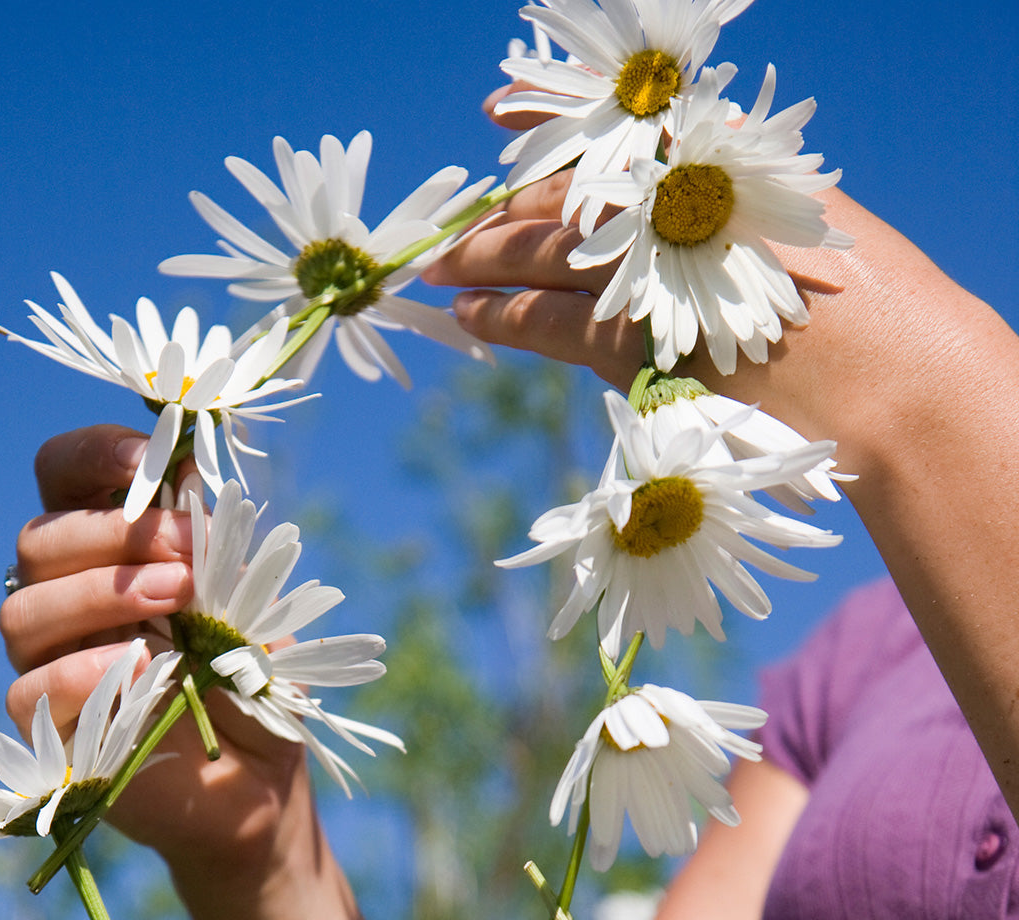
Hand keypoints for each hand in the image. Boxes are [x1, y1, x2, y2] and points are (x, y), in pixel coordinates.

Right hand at [0, 424, 310, 880]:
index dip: (94, 455)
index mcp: (110, 551)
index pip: (63, 475)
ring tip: (179, 604)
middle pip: (39, 540)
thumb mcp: (249, 602)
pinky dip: (84, 672)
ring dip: (102, 595)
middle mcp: (67, 598)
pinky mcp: (49, 730)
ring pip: (23, 611)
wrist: (261, 778)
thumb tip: (187, 483)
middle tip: (189, 558)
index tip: (151, 459)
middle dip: (117, 537)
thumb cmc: (252, 679)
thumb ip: (214, 547)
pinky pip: (29, 690)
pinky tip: (145, 669)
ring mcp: (49, 663)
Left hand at [424, 90, 977, 467]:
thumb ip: (725, 196)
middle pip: (564, 200)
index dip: (546, 131)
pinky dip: (510, 318)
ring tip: (443, 271)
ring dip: (486, 262)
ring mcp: (655, 274)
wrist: (896, 385)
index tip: (499, 114)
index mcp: (718, 167)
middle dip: (499, 213)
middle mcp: (679, 207)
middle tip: (452, 227)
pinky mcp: (641, 344)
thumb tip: (658, 184)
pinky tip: (475, 318)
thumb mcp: (800, 223)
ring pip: (545, 257)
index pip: (608, 137)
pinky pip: (555, 325)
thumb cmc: (867, 305)